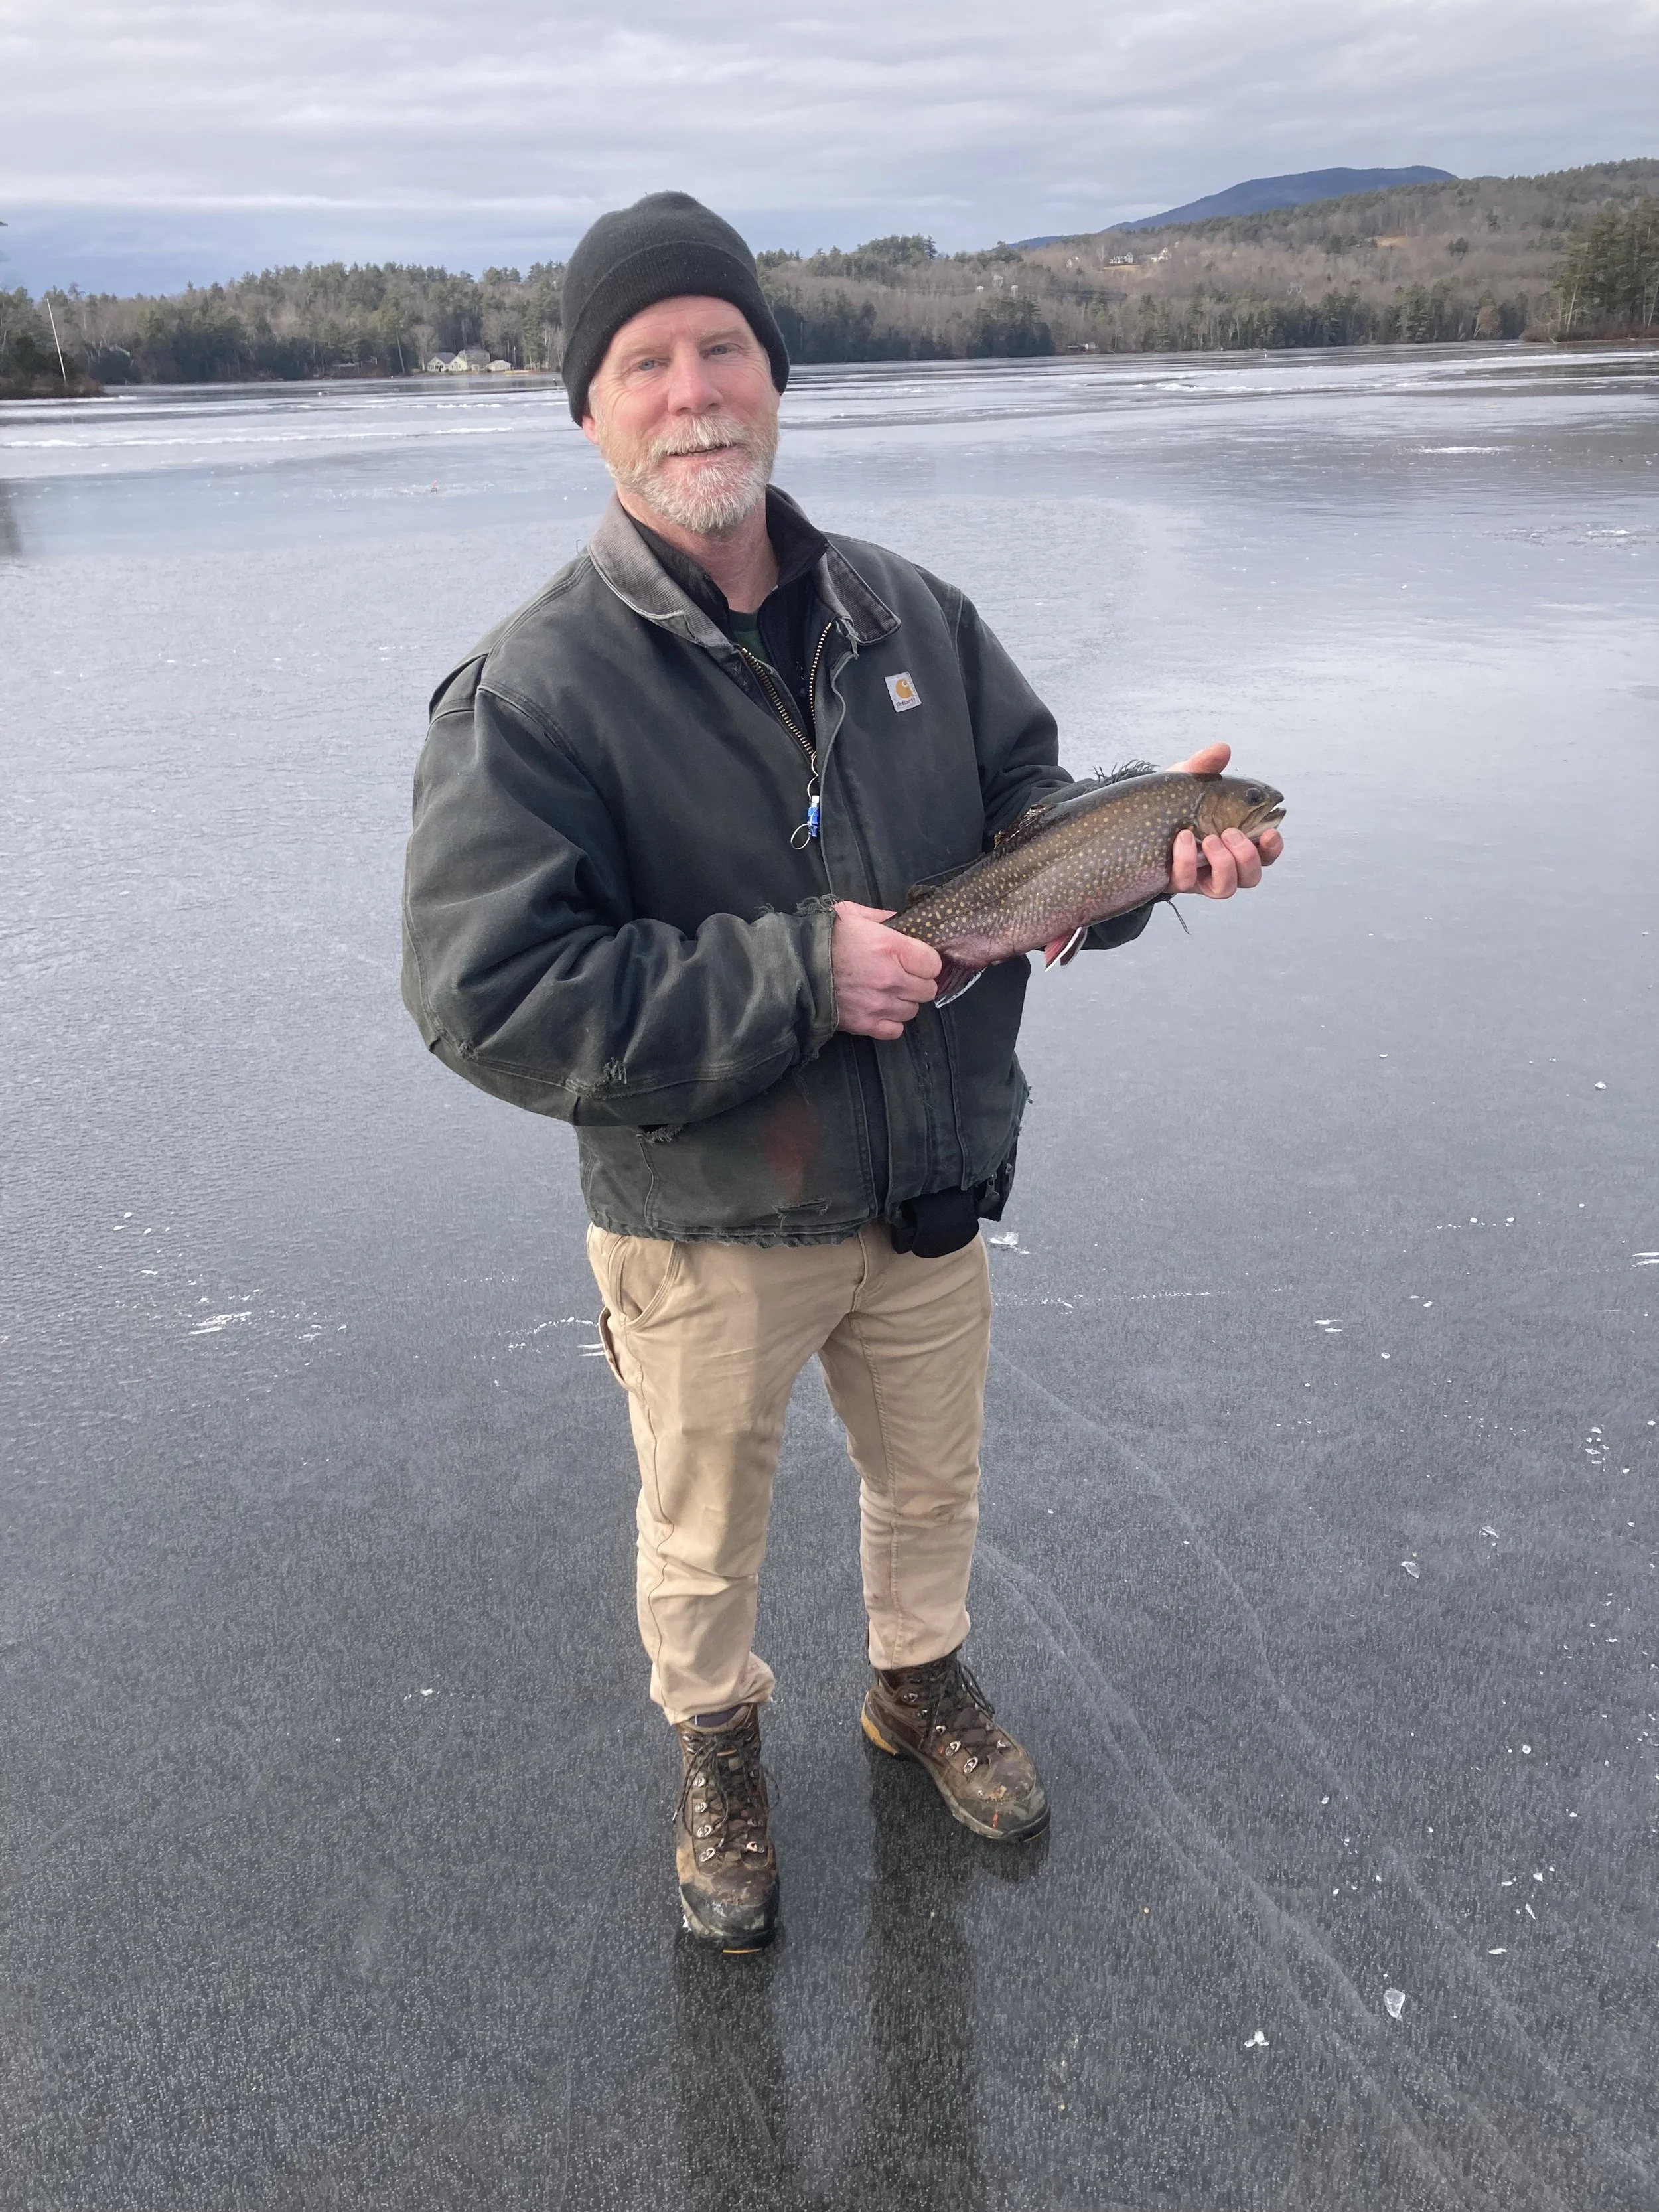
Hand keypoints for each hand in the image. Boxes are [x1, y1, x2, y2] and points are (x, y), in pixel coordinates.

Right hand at [832, 901, 940, 1038]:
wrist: (793, 966)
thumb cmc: (821, 938)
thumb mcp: (851, 914)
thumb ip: (881, 917)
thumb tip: (900, 920)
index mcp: (891, 948)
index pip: (933, 964)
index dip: (926, 962)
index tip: (916, 960)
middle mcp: (891, 978)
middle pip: (928, 990)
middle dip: (918, 983)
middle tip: (903, 976)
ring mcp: (879, 1004)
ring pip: (913, 1011)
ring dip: (904, 1002)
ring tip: (888, 993)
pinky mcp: (865, 1024)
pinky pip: (895, 1030)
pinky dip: (891, 1022)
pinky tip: (880, 1009)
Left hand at [1165, 740, 1283, 898]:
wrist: (1133, 818)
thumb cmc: (1172, 802)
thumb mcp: (1187, 782)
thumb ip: (1205, 766)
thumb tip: (1223, 749)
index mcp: (1235, 839)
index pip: (1265, 851)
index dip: (1273, 847)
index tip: (1270, 831)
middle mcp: (1222, 863)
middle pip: (1252, 876)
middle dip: (1246, 855)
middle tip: (1229, 832)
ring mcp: (1199, 875)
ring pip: (1226, 888)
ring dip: (1223, 864)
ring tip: (1209, 839)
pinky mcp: (1177, 882)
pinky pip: (1188, 881)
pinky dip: (1187, 859)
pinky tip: (1182, 838)